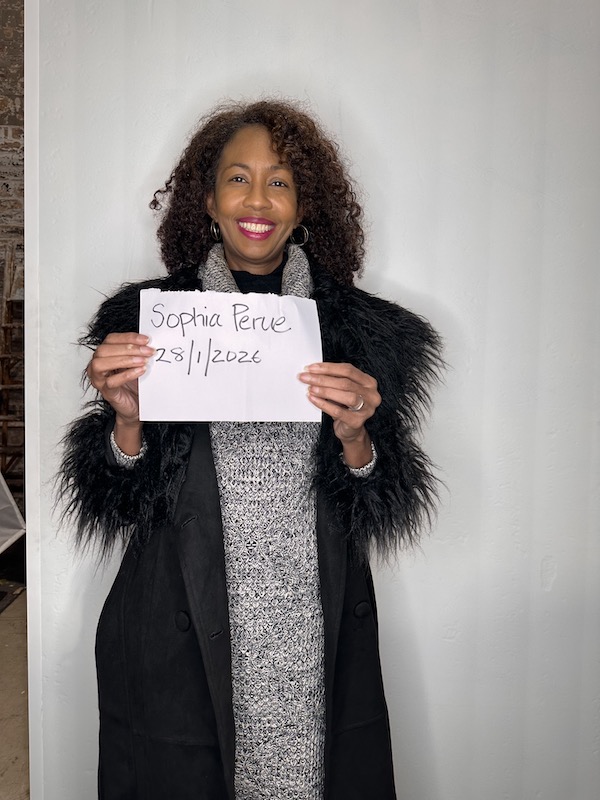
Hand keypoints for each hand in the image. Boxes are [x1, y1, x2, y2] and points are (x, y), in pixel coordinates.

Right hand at [87, 333, 153, 453]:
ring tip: (143, 361)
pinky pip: (111, 382)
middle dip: (128, 348)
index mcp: (104, 354)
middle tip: (148, 351)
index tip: (146, 339)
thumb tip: (148, 342)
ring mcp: (99, 379)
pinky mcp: (106, 392)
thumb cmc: (134, 384)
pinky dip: (126, 374)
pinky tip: (140, 371)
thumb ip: (138, 352)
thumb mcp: (136, 363)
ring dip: (125, 360)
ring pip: (101, 364)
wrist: (135, 407)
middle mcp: (97, 365)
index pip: (111, 339)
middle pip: (104, 350)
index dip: (128, 337)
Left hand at [298, 362, 380, 466]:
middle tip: (306, 377)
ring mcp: (366, 409)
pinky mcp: (357, 421)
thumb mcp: (342, 391)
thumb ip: (333, 380)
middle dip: (322, 379)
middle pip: (345, 382)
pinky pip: (338, 411)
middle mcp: (371, 394)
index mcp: (368, 382)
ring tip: (311, 388)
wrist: (351, 431)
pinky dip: (324, 404)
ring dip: (325, 391)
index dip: (328, 368)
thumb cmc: (346, 408)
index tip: (311, 368)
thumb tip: (313, 372)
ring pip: (345, 396)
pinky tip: (314, 399)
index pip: (348, 370)